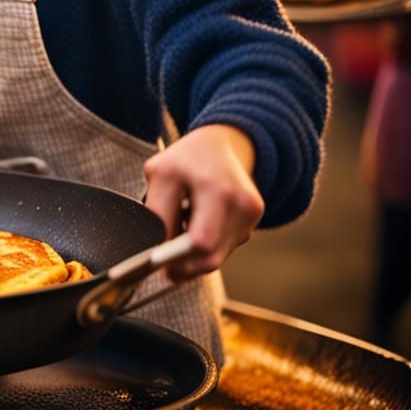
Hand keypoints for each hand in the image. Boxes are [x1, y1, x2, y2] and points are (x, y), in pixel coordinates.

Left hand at [143, 124, 263, 280]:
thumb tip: (156, 251)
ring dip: (195, 253)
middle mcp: (236, 197)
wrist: (218, 145)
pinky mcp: (256, 217)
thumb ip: (157, 212)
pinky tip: (201, 223)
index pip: (198, 240)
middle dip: (184, 264)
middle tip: (166, 264)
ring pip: (218, 256)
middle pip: (210, 255)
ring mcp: (250, 209)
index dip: (174, 257)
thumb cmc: (184, 160)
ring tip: (183, 227)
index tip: (155, 263)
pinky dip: (209, 244)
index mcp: (209, 184)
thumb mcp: (158, 175)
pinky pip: (226, 246)